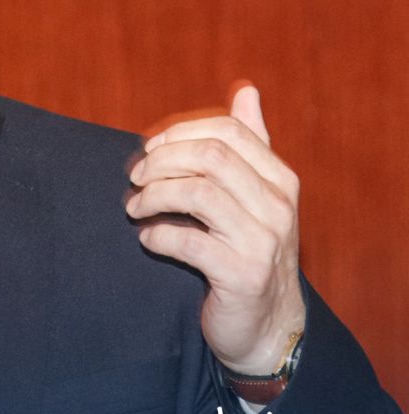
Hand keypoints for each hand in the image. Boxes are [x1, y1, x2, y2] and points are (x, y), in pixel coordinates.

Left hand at [127, 84, 304, 374]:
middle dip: (161, 161)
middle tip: (134, 179)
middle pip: (211, 157)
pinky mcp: (244, 276)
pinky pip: (191, 243)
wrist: (264, 324)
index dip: (179, 134)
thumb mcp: (253, 195)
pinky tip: (148, 239)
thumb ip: (248, 144)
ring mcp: (265, 242)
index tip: (148, 151)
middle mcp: (280, 205)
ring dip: (153, 196)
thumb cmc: (246, 249)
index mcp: (280, 178)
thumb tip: (247, 90)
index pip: (227, 131)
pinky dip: (159, 235)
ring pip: (198, 194)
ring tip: (135, 209)